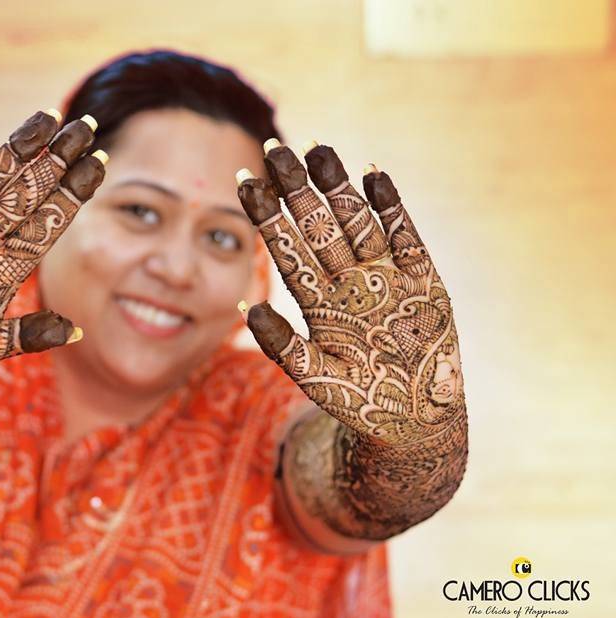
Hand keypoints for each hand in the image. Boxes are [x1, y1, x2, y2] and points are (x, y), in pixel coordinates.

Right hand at [0, 102, 105, 390]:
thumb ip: (24, 335)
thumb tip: (76, 331)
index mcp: (4, 267)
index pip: (48, 221)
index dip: (73, 192)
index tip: (99, 163)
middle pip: (27, 191)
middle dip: (56, 160)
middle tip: (85, 125)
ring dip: (19, 147)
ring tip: (49, 117)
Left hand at [236, 141, 464, 444]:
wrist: (415, 420)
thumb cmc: (357, 402)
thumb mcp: (314, 378)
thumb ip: (282, 346)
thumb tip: (248, 308)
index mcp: (318, 300)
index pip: (286, 247)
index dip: (266, 215)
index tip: (243, 180)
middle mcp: (348, 280)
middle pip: (317, 225)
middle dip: (296, 188)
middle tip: (274, 148)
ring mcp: (385, 276)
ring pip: (356, 221)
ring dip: (337, 187)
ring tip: (317, 150)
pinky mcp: (423, 280)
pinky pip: (404, 236)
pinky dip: (391, 208)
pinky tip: (374, 176)